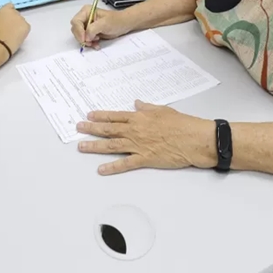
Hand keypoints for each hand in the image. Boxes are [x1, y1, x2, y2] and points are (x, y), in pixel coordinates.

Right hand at [0, 3, 30, 54]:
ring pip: (22, 21)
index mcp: (4, 10)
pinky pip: (26, 26)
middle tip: (10, 29)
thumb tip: (7, 20)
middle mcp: (14, 11)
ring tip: (13, 34)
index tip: (8, 19)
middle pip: (17, 14)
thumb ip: (2, 18)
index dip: (9, 13)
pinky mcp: (27, 26)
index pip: (10, 6)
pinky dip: (23, 31)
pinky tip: (18, 36)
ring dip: (19, 25)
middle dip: (15, 20)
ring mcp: (21, 18)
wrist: (0, 44)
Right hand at [70, 6, 131, 48]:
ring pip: (80, 36)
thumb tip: (86, 37)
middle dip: (82, 37)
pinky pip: (85, 40)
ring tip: (95, 42)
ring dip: (87, 42)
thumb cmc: (116, 21)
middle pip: (76, 29)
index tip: (84, 39)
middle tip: (90, 42)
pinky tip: (96, 44)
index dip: (79, 31)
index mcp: (86, 11)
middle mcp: (85, 18)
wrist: (124, 25)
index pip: (76, 22)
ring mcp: (87, 26)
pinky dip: (90, 44)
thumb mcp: (104, 23)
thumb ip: (93, 29)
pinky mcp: (90, 33)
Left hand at [76, 100, 217, 174]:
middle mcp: (135, 130)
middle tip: (78, 128)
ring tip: (82, 147)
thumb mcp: (163, 110)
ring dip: (95, 146)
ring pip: (112, 145)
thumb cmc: (181, 123)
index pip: (115, 116)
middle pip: (109, 129)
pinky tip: (101, 169)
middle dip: (91, 129)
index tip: (89, 115)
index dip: (101, 116)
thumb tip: (137, 103)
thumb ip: (147, 108)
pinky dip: (112, 167)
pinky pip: (125, 164)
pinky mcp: (145, 159)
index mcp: (140, 118)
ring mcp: (138, 145)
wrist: (193, 138)